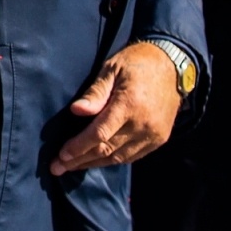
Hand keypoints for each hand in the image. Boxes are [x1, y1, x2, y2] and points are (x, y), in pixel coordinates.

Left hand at [50, 42, 179, 175]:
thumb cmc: (137, 63)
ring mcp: (153, 135)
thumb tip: (76, 111)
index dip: (78, 147)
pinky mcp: (159, 139)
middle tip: (58, 168)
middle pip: (106, 150)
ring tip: (73, 167)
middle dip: (80, 160)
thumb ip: (95, 92)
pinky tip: (98, 161)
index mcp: (129, 104)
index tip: (61, 155)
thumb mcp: (112, 69)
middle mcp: (143, 124)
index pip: (99, 134)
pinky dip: (113, 160)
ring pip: (118, 158)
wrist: (172, 65)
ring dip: (94, 164)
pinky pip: (132, 156)